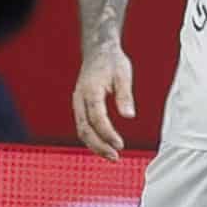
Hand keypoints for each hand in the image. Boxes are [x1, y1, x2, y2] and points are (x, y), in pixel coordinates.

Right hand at [72, 42, 135, 159]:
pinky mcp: (80, 105)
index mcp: (90, 89)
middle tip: (115, 157)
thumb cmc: (112, 61)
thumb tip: (129, 116)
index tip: (120, 144)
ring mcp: (78, 102)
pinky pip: (83, 126)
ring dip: (95, 145)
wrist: (98, 49)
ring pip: (81, 130)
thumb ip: (125, 95)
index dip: (107, 133)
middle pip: (84, 128)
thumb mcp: (123, 73)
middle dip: (99, 146)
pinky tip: (105, 144)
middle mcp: (80, 98)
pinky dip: (92, 138)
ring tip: (112, 155)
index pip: (96, 117)